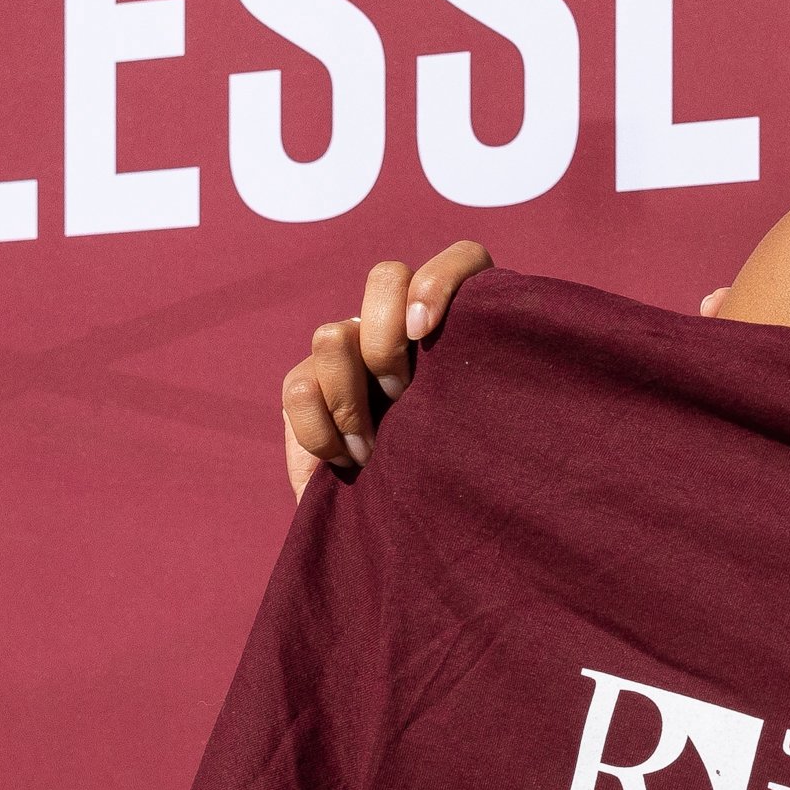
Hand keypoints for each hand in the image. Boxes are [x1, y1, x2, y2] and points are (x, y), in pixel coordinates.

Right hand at [280, 241, 493, 497]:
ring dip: (352, 401)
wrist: (409, 531)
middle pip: (384, 277)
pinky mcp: (307, 386)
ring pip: (331, 335)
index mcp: (456, 328)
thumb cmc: (458, 486)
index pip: (463, 259)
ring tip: (373, 450)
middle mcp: (403, 325)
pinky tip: (346, 461)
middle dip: (387, 344)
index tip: (425, 333)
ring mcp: (352, 351)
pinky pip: (297, 387)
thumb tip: (493, 370)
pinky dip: (321, 432)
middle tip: (402, 401)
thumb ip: (489, 397)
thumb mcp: (485, 441)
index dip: (442, 281)